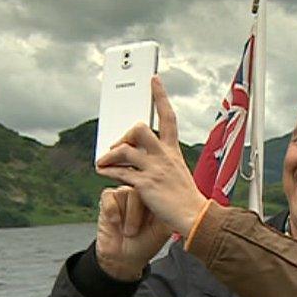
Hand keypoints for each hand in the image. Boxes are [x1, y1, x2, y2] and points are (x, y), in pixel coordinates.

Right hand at [95, 186, 170, 280]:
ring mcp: (125, 194)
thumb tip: (175, 202)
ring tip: (128, 231)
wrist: (124, 259)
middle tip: (135, 231)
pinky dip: (112, 210)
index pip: (158, 188)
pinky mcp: (108, 198)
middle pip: (142, 188)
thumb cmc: (145, 244)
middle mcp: (142, 193)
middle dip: (137, 213)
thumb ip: (169, 213)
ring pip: (126, 192)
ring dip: (128, 215)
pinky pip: (109, 195)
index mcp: (157, 198)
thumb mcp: (164, 230)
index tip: (150, 219)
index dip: (155, 200)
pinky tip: (116, 222)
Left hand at [96, 76, 207, 236]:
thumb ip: (161, 162)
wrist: (194, 216)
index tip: (153, 80)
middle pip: (140, 129)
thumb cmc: (185, 198)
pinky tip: (102, 171)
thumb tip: (139, 157)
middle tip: (118, 145)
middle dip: (125, 134)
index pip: (168, 117)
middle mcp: (164, 156)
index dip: (160, 96)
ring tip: (103, 162)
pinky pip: (120, 172)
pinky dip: (107, 170)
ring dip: (110, 155)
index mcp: (173, 151)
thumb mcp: (177, 173)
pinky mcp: (145, 184)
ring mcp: (155, 169)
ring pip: (126, 149)